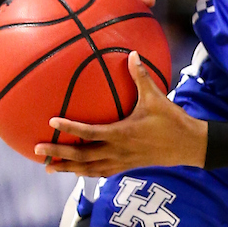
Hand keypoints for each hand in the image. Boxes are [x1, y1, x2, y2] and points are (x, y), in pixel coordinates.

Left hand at [35, 52, 206, 176]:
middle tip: (38, 150)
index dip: (70, 128)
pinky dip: (85, 172)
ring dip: (67, 168)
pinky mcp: (126, 167)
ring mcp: (121, 162)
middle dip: (59, 154)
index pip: (89, 133)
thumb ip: (141, 76)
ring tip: (48, 167)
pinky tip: (74, 171)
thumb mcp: (156, 98)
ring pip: (88, 169)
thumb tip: (131, 53)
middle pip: (82, 157)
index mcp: (122, 134)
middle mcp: (118, 151)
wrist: (189, 146)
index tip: (51, 122)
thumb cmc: (172, 121)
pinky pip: (100, 173)